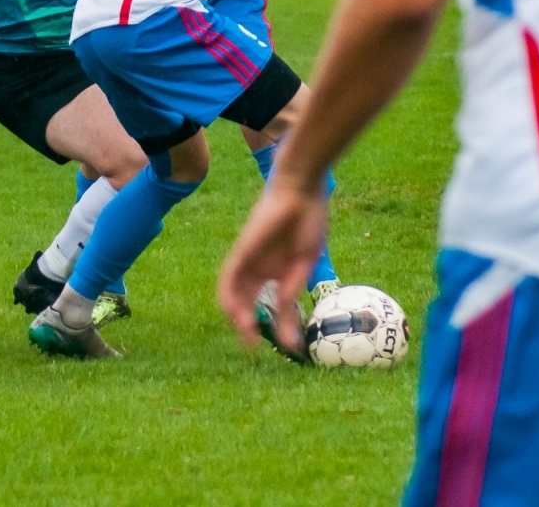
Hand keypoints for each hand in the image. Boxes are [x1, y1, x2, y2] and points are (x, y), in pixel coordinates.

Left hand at [218, 184, 328, 354]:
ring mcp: (248, 259)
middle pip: (245, 301)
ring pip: (233, 293)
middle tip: (253, 346)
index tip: (278, 344)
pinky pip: (228, 277)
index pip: (265, 302)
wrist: (302, 191)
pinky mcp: (241, 250)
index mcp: (276, 270)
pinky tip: (236, 314)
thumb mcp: (303, 264)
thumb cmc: (310, 222)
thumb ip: (291, 292)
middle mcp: (258, 268)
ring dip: (236, 315)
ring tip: (247, 335)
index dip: (268, 323)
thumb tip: (290, 320)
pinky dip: (229, 297)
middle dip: (247, 325)